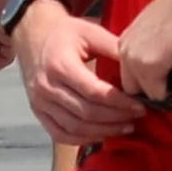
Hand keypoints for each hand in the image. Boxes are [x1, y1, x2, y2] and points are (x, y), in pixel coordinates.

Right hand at [16, 0, 145, 144]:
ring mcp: (40, 102)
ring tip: (125, 127)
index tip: (140, 105)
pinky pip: (60, 134)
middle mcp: (47, 87)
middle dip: (116, 118)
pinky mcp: (38, 111)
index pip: (95, 93)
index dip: (120, 102)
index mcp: (60, 65)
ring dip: (103, 131)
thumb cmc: (64, 33)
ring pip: (75, 127)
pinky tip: (102, 135)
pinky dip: (82, 139)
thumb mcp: (89, 31)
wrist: (32, 34)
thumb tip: (140, 67)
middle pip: (86, 113)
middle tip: (137, 117)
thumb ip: (114, 47)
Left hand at [112, 0, 171, 104]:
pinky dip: (171, 94)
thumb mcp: (157, 29)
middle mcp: (124, 50)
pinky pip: (158, 95)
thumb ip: (151, 46)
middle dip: (150, 89)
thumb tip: (162, 64)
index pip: (128, 73)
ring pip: (144, 93)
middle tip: (171, 87)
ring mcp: (134, 61)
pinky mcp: (148, 69)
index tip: (163, 80)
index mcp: (125, 40)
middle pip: (131, 87)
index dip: (146, 80)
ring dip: (161, 92)